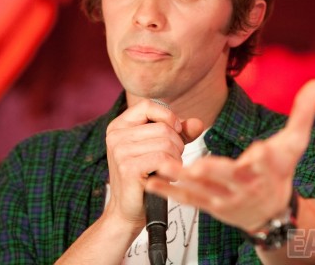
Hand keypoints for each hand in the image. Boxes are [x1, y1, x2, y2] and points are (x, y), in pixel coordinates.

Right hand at [103, 99, 201, 229]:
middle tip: (170, 160)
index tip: (176, 132)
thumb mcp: (161, 148)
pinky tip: (165, 176)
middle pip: (163, 126)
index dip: (168, 116)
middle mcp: (116, 135)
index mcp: (119, 125)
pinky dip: (171, 168)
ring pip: (166, 142)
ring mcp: (120, 151)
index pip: (148, 105)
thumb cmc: (145, 177)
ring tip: (166, 169)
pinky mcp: (128, 167)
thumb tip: (198, 123)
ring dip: (175, 158)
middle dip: (176, 144)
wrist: (128, 209)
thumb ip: (179, 133)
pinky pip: (163, 158)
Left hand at [145, 79, 314, 232]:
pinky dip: (170, 191)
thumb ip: (303, 114)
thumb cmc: (281, 172)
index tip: (260, 150)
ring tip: (161, 167)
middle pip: (231, 178)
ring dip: (182, 180)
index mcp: (267, 169)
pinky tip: (152, 181)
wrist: (272, 212)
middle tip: (196, 165)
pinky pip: (189, 199)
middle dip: (214, 171)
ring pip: (203, 189)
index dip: (264, 156)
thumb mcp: (294, 143)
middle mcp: (246, 186)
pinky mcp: (210, 205)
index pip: (268, 162)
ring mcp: (226, 198)